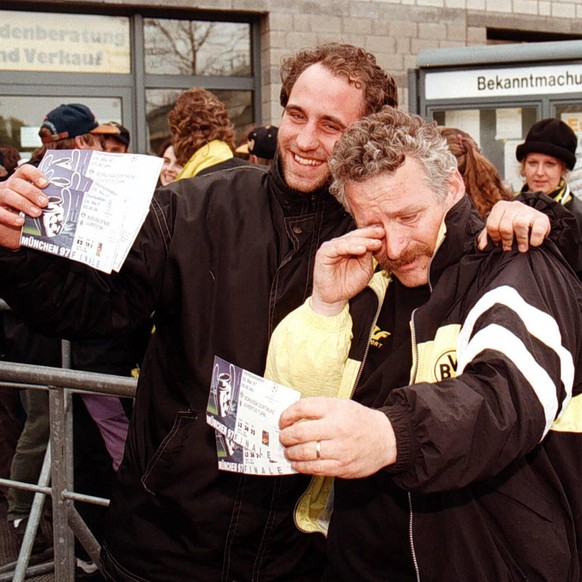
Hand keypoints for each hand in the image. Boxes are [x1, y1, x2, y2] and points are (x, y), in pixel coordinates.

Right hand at [0, 165, 48, 248]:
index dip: (35, 174)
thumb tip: (68, 209)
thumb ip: (44, 204)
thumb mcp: (35, 208)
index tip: (45, 184)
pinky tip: (20, 221)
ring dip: (23, 203)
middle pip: (17, 183)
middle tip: (45, 202)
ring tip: (37, 213)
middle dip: (32, 192)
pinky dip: (9, 216)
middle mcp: (7, 188)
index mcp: (19, 183)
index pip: (25, 171)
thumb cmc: (25, 216)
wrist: (8, 232)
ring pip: (7, 195)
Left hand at [279, 397, 395, 477]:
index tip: (282, 421)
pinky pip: (314, 469)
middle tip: (283, 438)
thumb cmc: (359, 420)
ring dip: (291, 453)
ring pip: (304, 453)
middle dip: (285, 437)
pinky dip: (301, 466)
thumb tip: (291, 418)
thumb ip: (317, 408)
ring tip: (289, 451)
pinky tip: (298, 463)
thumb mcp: (340, 405)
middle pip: (299, 433)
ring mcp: (339, 450)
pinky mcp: (342, 467)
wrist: (386, 438)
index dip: (286, 416)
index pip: (302, 409)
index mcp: (335, 409)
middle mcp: (336, 428)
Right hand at [311, 225, 383, 315]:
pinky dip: (351, 247)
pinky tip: (362, 249)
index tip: (386, 234)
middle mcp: (340, 244)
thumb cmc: (349, 284)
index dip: (373, 235)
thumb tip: (376, 242)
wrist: (335, 298)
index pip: (362, 237)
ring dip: (363, 241)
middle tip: (382, 233)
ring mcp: (331, 247)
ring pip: (349, 240)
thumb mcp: (365, 269)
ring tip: (375, 243)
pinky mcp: (324, 253)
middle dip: (369, 234)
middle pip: (356, 235)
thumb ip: (368, 256)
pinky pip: (338, 247)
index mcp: (350, 246)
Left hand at [478, 200, 549, 252]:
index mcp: (500, 207)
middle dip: (506, 240)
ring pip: (519, 225)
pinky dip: (535, 239)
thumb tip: (482, 246)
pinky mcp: (542, 217)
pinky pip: (537, 229)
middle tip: (508, 248)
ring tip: (521, 248)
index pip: (492, 224)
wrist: (533, 223)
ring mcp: (528, 210)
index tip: (498, 243)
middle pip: (505, 226)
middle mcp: (514, 206)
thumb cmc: (511, 227)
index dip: (494, 237)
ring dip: (520, 240)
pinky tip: (533, 244)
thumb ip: (487, 236)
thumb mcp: (497, 229)